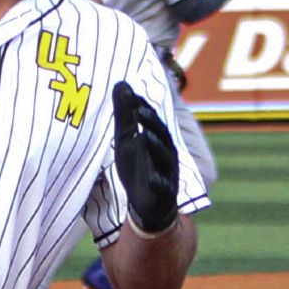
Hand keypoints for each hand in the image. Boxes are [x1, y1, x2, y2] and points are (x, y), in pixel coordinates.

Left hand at [113, 81, 181, 235]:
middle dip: (151, 123)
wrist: (147, 205)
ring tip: (144, 136)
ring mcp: (167, 174)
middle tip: (139, 110)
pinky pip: (163, 188)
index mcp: (158, 138)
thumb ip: (125, 115)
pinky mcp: (164, 194)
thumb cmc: (138, 167)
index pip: (151, 120)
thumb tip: (121, 83)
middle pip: (160, 135)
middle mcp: (166, 153)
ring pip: (163, 158)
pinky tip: (152, 179)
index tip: (131, 94)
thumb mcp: (126, 140)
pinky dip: (158, 183)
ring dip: (155, 146)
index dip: (142, 107)